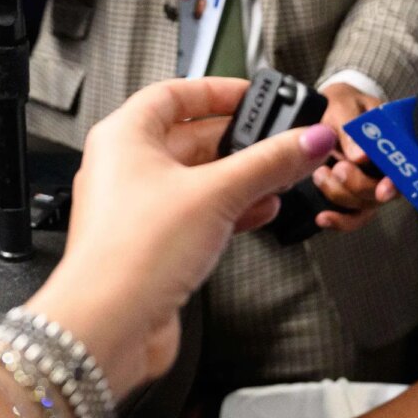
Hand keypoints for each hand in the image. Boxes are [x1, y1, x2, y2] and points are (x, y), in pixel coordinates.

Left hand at [24, 78, 338, 399]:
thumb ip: (269, 163)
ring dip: (241, 179)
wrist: (110, 326)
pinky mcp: (154, 246)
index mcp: (124, 137)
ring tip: (280, 178)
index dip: (217, 91)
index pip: (174, 93)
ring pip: (199, 180)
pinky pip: (198, 214)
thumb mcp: (216, 193)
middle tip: (279, 140)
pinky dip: (230, 210)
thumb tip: (307, 139)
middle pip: (191, 138)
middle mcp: (126, 168)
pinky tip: (259, 212)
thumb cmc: (131, 255)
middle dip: (239, 142)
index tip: (253, 95)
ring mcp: (139, 209)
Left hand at [309, 83, 396, 233]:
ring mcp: (372, 184)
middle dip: (360, 185)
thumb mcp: (344, 106)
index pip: (406, 168)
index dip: (397, 183)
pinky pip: (352, 217)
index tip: (384, 188)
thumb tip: (361, 157)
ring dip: (341, 195)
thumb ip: (352, 129)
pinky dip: (339, 220)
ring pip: (366, 205)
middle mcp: (389, 168)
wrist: (326, 109)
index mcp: (397, 143)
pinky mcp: (353, 196)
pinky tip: (322, 218)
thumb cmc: (342, 104)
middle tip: (338, 168)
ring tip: (320, 174)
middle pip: (384, 192)